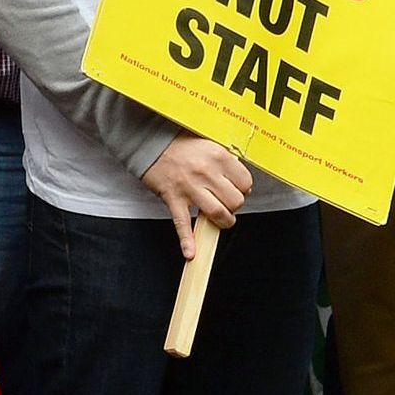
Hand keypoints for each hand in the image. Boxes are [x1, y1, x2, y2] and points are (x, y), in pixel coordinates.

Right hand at [140, 136, 249, 256]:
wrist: (149, 142)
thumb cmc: (179, 142)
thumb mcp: (209, 142)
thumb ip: (225, 159)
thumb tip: (239, 178)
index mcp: (218, 156)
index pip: (245, 182)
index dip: (243, 188)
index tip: (237, 188)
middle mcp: (206, 172)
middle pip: (235, 201)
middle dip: (234, 206)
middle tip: (227, 202)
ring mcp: (189, 187)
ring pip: (217, 213)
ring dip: (223, 222)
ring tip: (221, 220)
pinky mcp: (173, 198)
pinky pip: (182, 223)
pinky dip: (187, 240)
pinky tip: (190, 252)